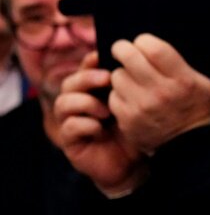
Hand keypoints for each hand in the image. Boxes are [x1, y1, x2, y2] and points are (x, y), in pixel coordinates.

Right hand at [54, 51, 147, 195]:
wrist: (134, 162)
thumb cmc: (136, 128)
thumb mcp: (136, 102)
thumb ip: (131, 83)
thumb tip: (135, 58)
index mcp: (94, 90)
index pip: (84, 69)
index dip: (90, 61)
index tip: (102, 56)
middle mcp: (80, 104)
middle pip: (70, 82)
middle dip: (87, 78)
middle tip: (107, 79)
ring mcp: (72, 123)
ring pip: (63, 103)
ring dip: (85, 102)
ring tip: (106, 111)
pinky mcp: (71, 143)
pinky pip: (68, 127)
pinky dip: (85, 125)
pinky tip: (100, 129)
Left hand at [109, 34, 209, 154]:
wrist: (191, 145)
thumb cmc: (197, 107)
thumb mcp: (202, 82)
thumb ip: (181, 64)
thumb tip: (153, 46)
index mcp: (181, 79)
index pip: (153, 48)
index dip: (144, 40)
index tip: (142, 43)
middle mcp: (160, 92)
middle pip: (129, 57)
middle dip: (122, 49)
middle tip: (122, 49)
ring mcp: (142, 107)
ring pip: (117, 76)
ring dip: (122, 74)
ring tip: (131, 78)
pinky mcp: (128, 121)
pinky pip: (113, 97)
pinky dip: (119, 95)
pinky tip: (129, 97)